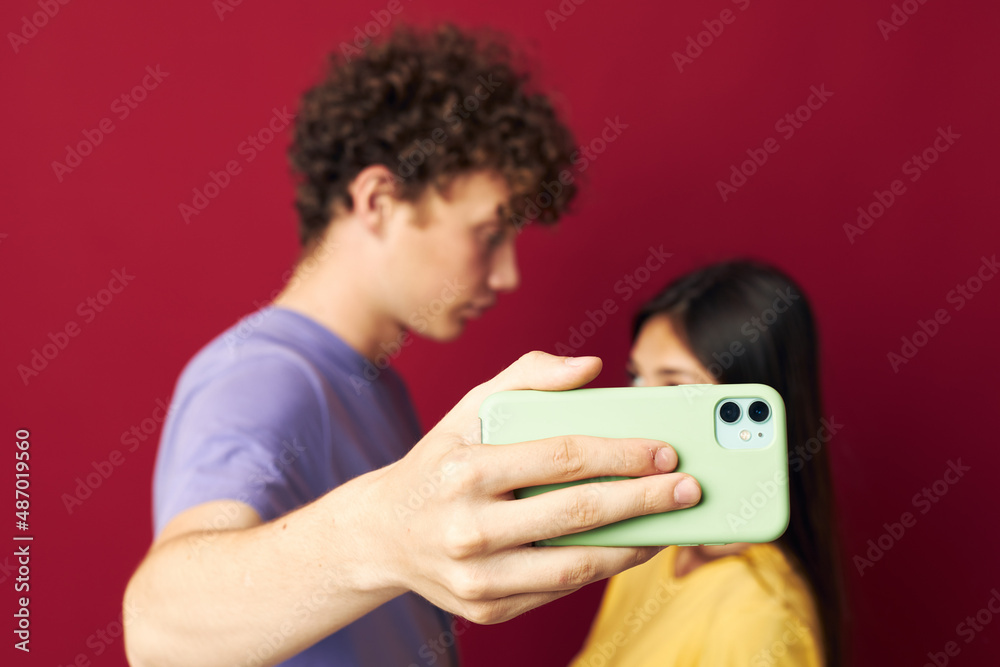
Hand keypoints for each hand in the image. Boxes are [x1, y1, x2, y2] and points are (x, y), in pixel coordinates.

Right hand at [373, 351, 701, 623]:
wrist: (383, 533)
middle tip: (688, 487)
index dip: (622, 453)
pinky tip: (629, 546)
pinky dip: (601, 569)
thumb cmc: (440, 461)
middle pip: (576, 512)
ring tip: (671, 522)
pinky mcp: (485, 608)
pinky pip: (558, 591)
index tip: (665, 450)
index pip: (560, 457)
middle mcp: (467, 526)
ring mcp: (475, 575)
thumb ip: (528, 377)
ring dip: (634, 544)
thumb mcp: (469, 408)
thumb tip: (590, 368)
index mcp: (465, 469)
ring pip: (574, 565)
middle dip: (644, 499)